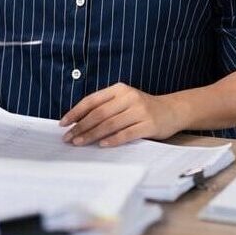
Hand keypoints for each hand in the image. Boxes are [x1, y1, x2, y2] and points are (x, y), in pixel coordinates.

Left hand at [59, 82, 184, 146]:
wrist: (172, 110)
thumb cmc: (142, 108)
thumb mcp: (124, 100)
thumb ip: (105, 107)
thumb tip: (77, 122)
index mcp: (119, 89)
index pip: (92, 100)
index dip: (76, 112)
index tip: (63, 123)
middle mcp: (129, 97)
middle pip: (99, 113)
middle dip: (81, 126)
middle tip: (68, 138)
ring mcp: (140, 111)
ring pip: (110, 124)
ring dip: (92, 135)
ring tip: (79, 143)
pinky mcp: (149, 125)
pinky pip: (126, 133)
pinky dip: (112, 140)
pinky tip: (101, 145)